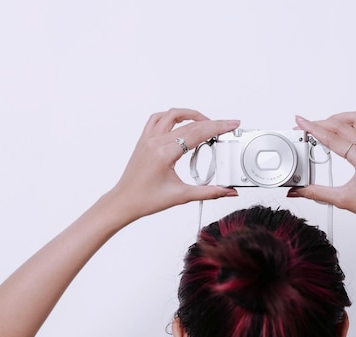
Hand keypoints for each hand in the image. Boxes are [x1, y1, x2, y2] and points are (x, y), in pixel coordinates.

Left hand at [108, 108, 239, 221]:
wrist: (124, 202)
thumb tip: (228, 191)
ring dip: (191, 115)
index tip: (231, 124)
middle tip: (226, 125)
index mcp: (165, 154)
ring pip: (172, 115)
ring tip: (206, 122)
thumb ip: (209, 192)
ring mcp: (148, 139)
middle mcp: (155, 142)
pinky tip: (181, 123)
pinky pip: (157, 119)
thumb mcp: (182, 196)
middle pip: (190, 124)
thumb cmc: (146, 200)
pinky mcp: (143, 140)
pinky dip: (172, 117)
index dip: (218, 127)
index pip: (197, 133)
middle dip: (212, 122)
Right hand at [289, 112, 355, 229]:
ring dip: (339, 118)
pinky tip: (350, 127)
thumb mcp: (342, 199)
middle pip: (342, 126)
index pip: (332, 138)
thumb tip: (298, 190)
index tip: (302, 122)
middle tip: (307, 126)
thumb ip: (316, 193)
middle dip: (321, 123)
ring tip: (326, 123)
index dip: (313, 129)